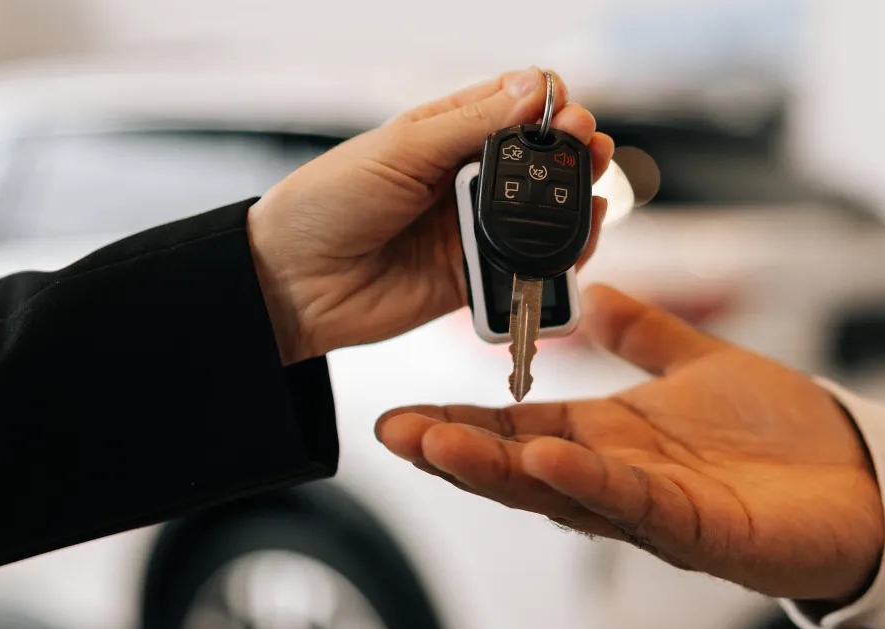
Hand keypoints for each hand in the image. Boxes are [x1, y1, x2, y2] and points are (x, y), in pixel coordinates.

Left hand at [249, 67, 615, 362]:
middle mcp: (463, 179)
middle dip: (573, 149)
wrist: (289, 283)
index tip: (566, 109)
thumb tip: (534, 89)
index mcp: (443, 134)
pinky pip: (529, 265)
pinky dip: (561, 254)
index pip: (513, 106)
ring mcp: (471, 229)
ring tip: (596, 185)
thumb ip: (471, 125)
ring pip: (543, 212)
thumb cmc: (326, 204)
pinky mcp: (474, 279)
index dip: (547, 104)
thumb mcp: (399, 150)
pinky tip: (582, 237)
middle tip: (590, 145)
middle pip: (539, 160)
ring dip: (577, 199)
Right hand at [375, 285, 884, 602]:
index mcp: (618, 440)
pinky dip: (591, 482)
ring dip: (501, 471)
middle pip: (526, 467)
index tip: (405, 412)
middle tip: (395, 434)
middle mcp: (626, 479)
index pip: (526, 431)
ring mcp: (660, 509)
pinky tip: (550, 458)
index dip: (466, 421)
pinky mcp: (704, 530)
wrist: (866, 479)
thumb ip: (645, 335)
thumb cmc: (788, 438)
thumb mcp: (701, 364)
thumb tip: (593, 299)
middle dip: (458, 452)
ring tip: (443, 446)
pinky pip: (638, 504)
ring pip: (566, 492)